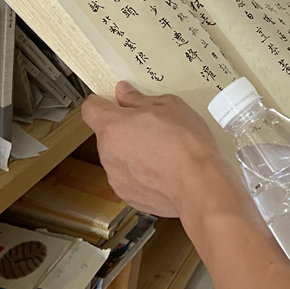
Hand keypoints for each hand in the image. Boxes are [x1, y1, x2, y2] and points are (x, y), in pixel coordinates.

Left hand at [81, 81, 236, 217]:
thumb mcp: (169, 106)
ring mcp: (116, 177)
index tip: (114, 101)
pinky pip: (128, 177)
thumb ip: (139, 100)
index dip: (102, 102)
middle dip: (124, 128)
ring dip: (132, 151)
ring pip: (118, 156)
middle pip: (107, 133)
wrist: (198, 185)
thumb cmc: (186, 145)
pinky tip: (162, 169)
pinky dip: (140, 172)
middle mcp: (108, 153)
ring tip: (161, 149)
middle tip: (151, 125)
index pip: (90, 108)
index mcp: (113, 126)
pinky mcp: (127, 194)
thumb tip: (125, 94)